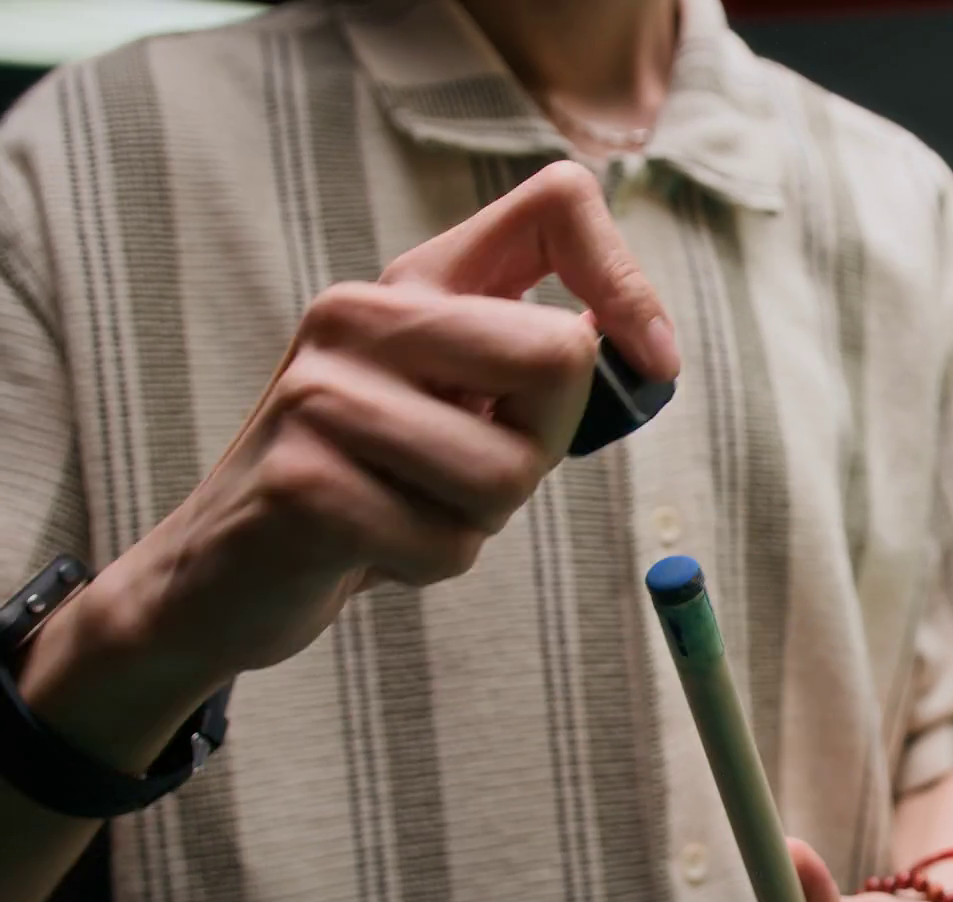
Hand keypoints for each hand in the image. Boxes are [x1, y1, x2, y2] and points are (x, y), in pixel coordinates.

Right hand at [107, 161, 679, 683]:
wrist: (222, 571)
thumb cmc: (375, 487)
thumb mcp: (458, 404)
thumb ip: (533, 369)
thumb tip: (642, 355)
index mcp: (415, 280)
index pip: (559, 201)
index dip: (627, 280)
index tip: (653, 362)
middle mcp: (362, 313)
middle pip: (560, 356)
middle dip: (543, 445)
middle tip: (475, 473)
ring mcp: (322, 391)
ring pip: (507, 471)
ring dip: (478, 521)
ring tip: (408, 509)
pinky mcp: (302, 482)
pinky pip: (446, 544)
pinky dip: (429, 565)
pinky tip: (368, 549)